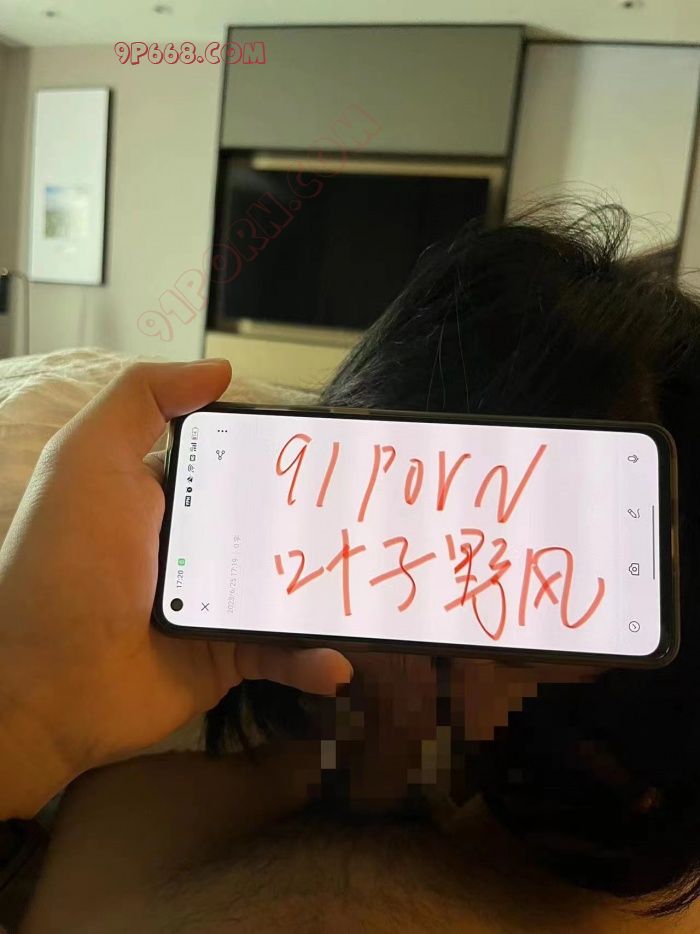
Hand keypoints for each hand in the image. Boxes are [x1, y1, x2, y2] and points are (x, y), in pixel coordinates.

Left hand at [0, 360, 352, 816]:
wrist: (47, 685)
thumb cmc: (67, 562)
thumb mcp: (89, 460)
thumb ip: (143, 399)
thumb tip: (222, 370)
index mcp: (172, 495)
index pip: (242, 465)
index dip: (286, 455)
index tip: (340, 450)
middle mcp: (200, 545)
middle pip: (278, 525)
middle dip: (327, 521)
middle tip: (379, 515)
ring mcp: (219, 604)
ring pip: (292, 589)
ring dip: (334, 589)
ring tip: (380, 588)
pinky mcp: (229, 657)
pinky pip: (284, 654)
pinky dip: (315, 659)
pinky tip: (339, 660)